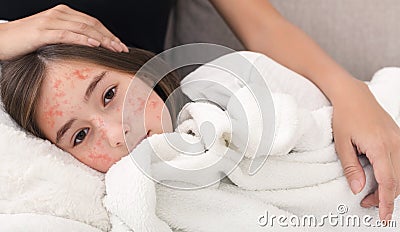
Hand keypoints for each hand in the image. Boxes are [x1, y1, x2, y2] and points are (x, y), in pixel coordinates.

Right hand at [0, 4, 127, 59]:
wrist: (0, 40)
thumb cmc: (25, 41)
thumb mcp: (51, 37)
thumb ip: (68, 38)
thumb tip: (89, 48)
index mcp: (63, 14)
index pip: (92, 23)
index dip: (108, 34)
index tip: (120, 45)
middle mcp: (59, 14)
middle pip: (92, 24)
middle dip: (110, 37)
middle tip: (122, 49)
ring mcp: (50, 22)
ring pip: (83, 28)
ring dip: (102, 39)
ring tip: (114, 48)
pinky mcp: (42, 32)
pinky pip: (67, 35)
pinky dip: (83, 39)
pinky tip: (95, 45)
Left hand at [332, 78, 399, 221]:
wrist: (353, 95)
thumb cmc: (344, 116)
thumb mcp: (341, 143)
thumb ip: (351, 168)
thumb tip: (357, 189)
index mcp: (379, 147)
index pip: (388, 182)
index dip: (387, 202)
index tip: (384, 216)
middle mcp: (395, 144)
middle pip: (398, 181)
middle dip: (386, 197)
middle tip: (367, 203)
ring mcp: (399, 140)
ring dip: (390, 187)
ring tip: (371, 193)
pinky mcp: (398, 137)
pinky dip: (394, 175)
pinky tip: (380, 178)